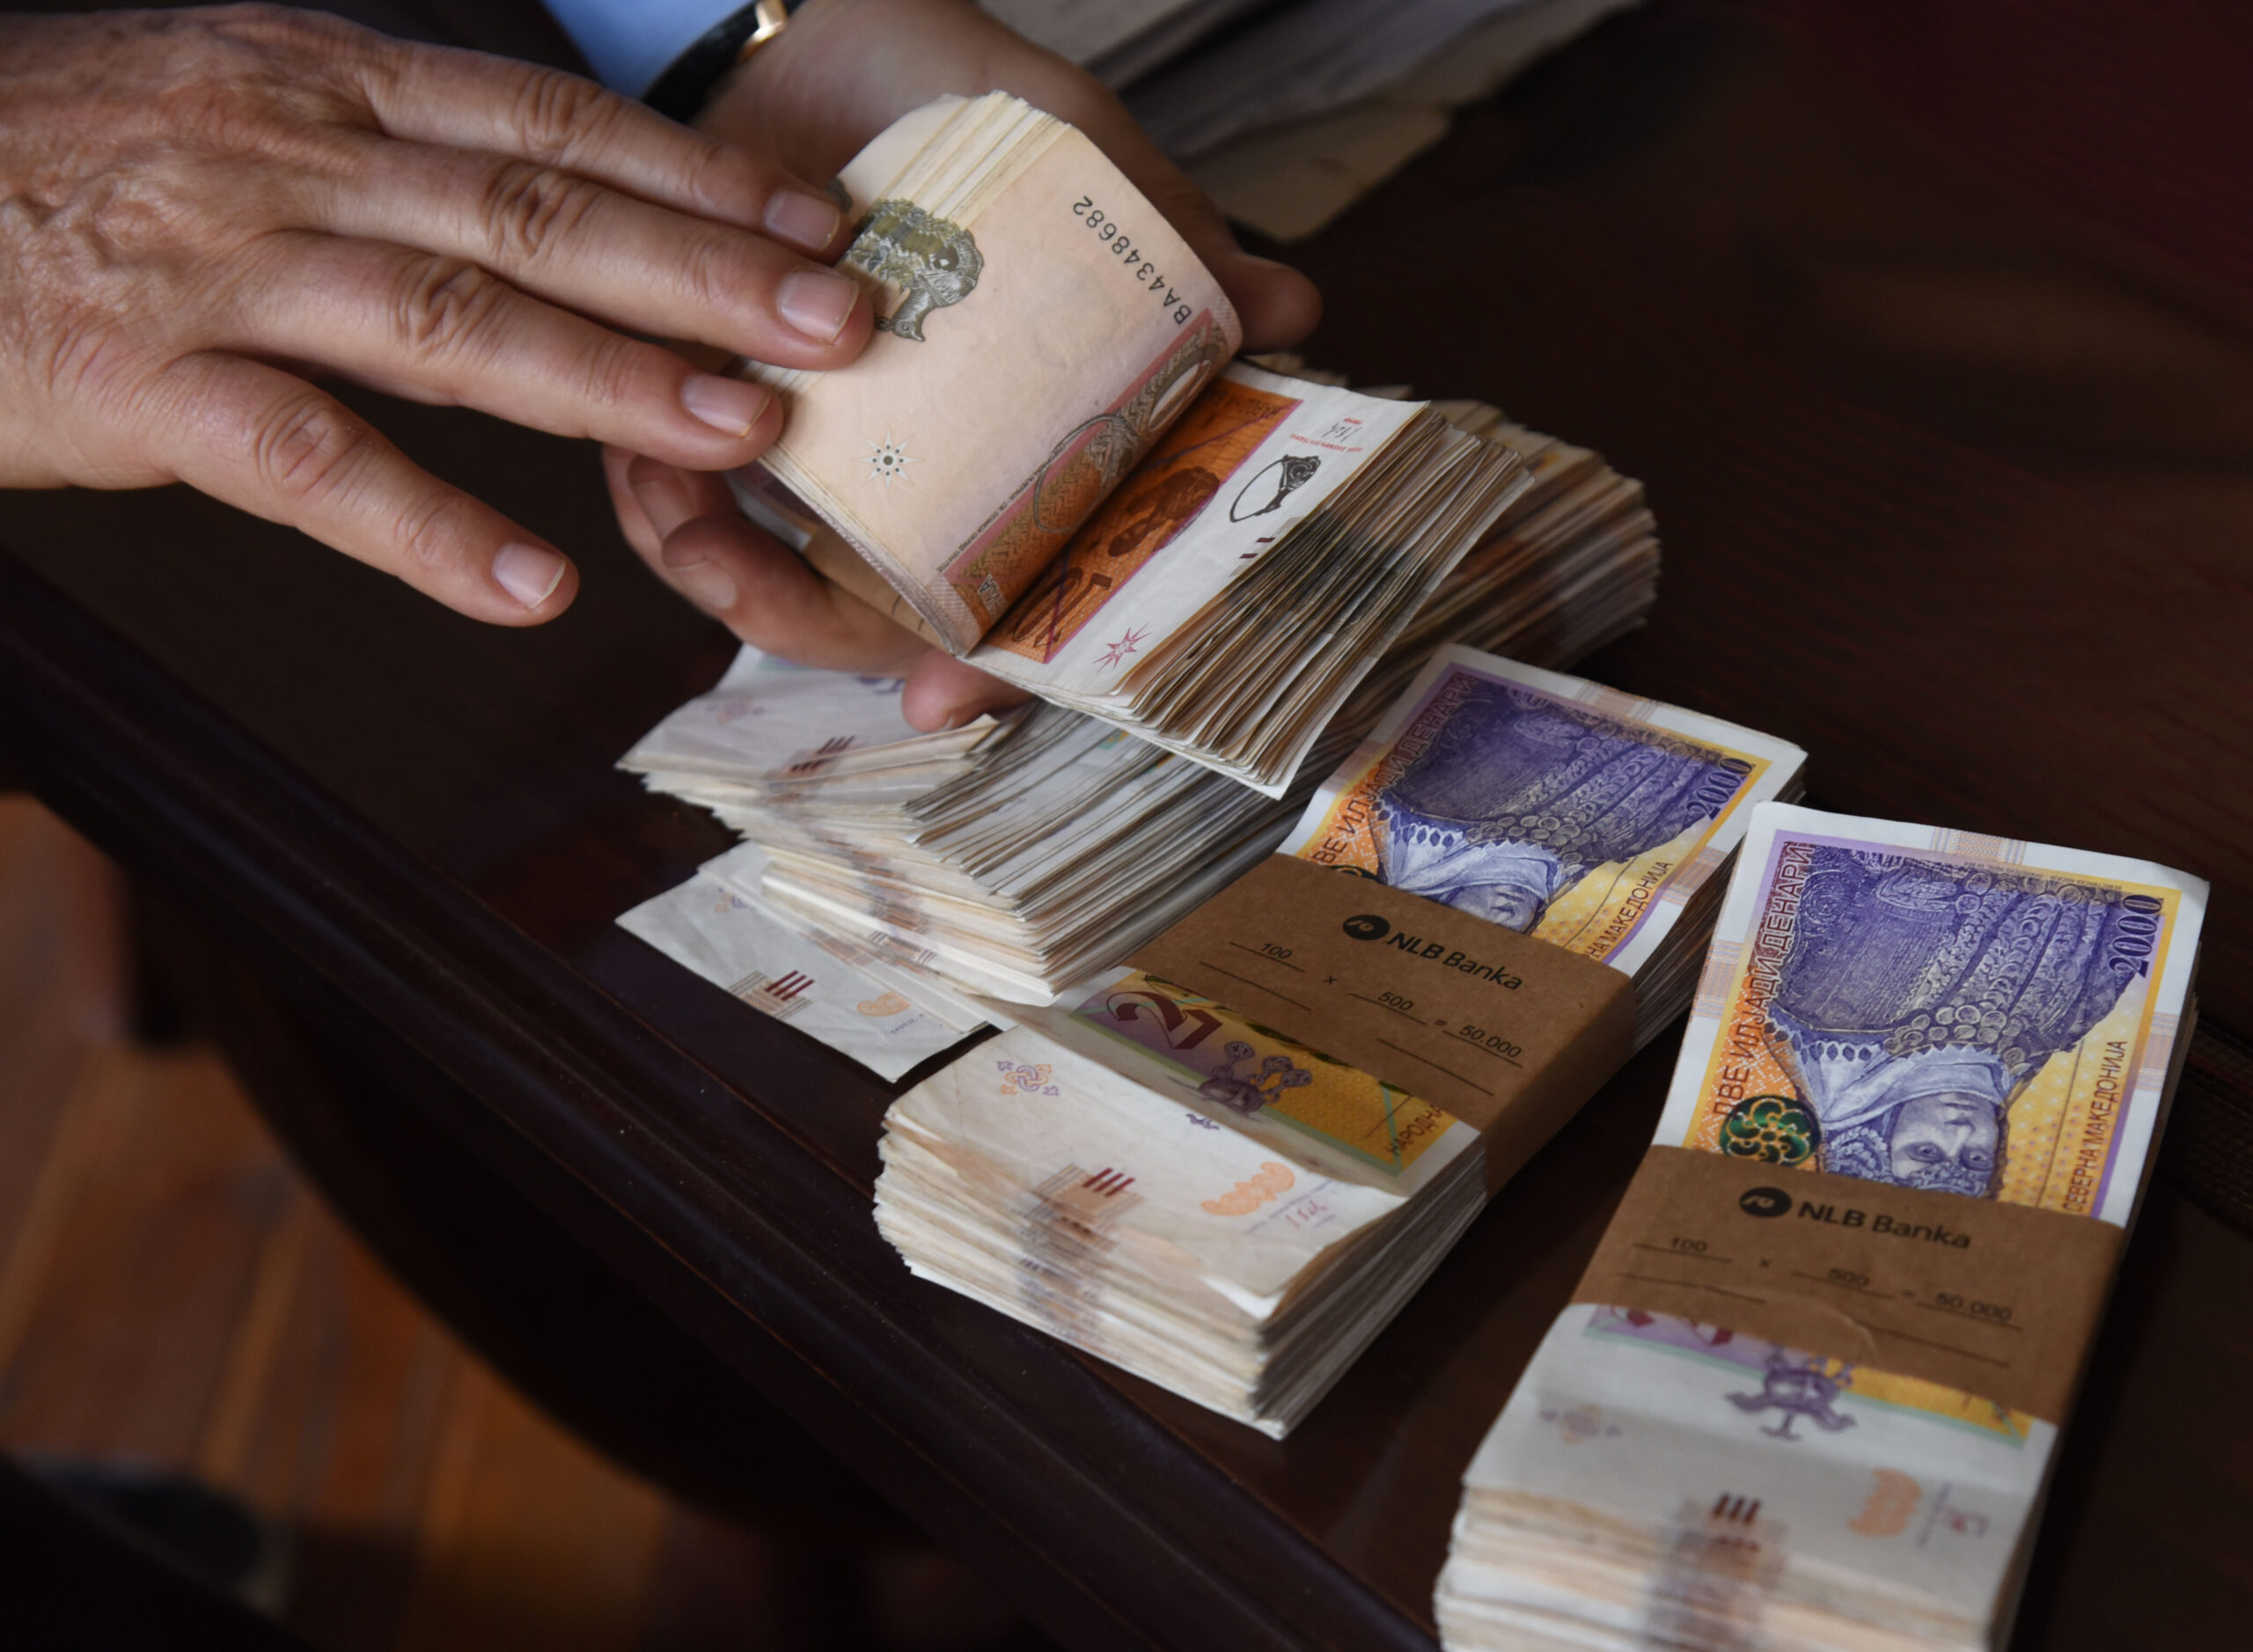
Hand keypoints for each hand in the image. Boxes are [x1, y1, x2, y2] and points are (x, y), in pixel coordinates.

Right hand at [0, 5, 876, 622]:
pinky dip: (428, 527)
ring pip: (450, 319)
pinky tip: (533, 587)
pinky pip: (308, 461)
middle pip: (537, 212)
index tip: (816, 224)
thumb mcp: (225, 101)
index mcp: (322, 85)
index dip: (696, 173)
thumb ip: (375, 146)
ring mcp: (216, 268)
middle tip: (845, 323)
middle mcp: (289, 157)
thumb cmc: (50, 157)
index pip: (549, 122)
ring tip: (743, 435)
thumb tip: (530, 183)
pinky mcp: (136, 383)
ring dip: (611, 381)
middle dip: (705, 271)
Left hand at [607, 0, 1322, 728]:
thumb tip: (1288, 306)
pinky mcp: (714, 412)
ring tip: (692, 532)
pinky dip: (657, 497)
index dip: (995, 665)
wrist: (829, 30)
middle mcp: (925, 480)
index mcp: (1027, 452)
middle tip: (767, 597)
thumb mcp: (1069, 153)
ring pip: (772, 578)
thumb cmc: (966, 102)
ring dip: (724, 577)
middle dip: (819, 633)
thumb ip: (1161, 234)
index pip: (1029, 601)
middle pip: (883, 621)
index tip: (947, 696)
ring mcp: (821, 457)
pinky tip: (647, 470)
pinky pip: (677, 496)